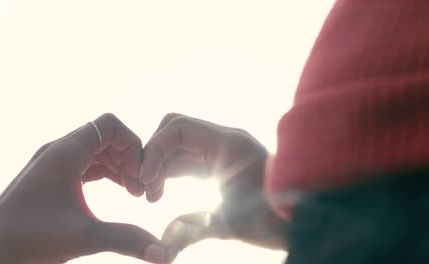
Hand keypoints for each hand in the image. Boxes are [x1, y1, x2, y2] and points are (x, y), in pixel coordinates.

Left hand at [0, 113, 176, 263]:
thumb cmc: (29, 240)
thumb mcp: (84, 237)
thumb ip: (128, 240)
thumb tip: (165, 255)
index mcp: (65, 153)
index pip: (109, 125)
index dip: (132, 144)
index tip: (139, 174)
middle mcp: (59, 151)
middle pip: (106, 136)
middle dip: (129, 159)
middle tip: (140, 189)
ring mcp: (54, 163)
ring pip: (98, 150)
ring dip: (120, 167)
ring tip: (133, 193)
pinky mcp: (53, 175)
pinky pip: (87, 163)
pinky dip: (107, 173)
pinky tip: (119, 190)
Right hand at [138, 114, 286, 252]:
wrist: (299, 221)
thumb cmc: (274, 221)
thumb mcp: (233, 226)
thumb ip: (193, 231)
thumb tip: (161, 247)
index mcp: (229, 143)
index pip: (179, 127)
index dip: (155, 149)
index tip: (145, 180)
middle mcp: (223, 140)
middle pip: (173, 133)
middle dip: (153, 157)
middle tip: (145, 190)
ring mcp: (220, 150)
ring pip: (176, 147)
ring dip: (159, 166)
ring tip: (151, 195)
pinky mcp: (217, 163)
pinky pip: (185, 159)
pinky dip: (168, 172)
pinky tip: (161, 192)